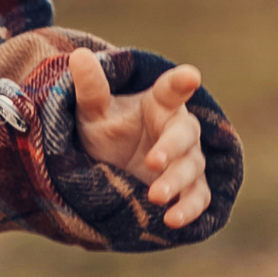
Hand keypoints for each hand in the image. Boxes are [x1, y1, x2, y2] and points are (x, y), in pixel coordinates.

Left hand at [68, 46, 210, 226]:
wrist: (108, 167)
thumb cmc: (105, 131)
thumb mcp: (92, 111)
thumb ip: (90, 87)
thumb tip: (79, 55)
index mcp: (160, 103)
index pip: (172, 89)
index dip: (181, 82)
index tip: (191, 76)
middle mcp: (178, 129)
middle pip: (185, 134)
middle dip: (171, 148)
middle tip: (152, 162)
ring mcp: (188, 160)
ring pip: (192, 168)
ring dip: (176, 183)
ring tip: (155, 197)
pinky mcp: (189, 189)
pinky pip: (198, 198)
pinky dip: (189, 210)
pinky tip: (172, 221)